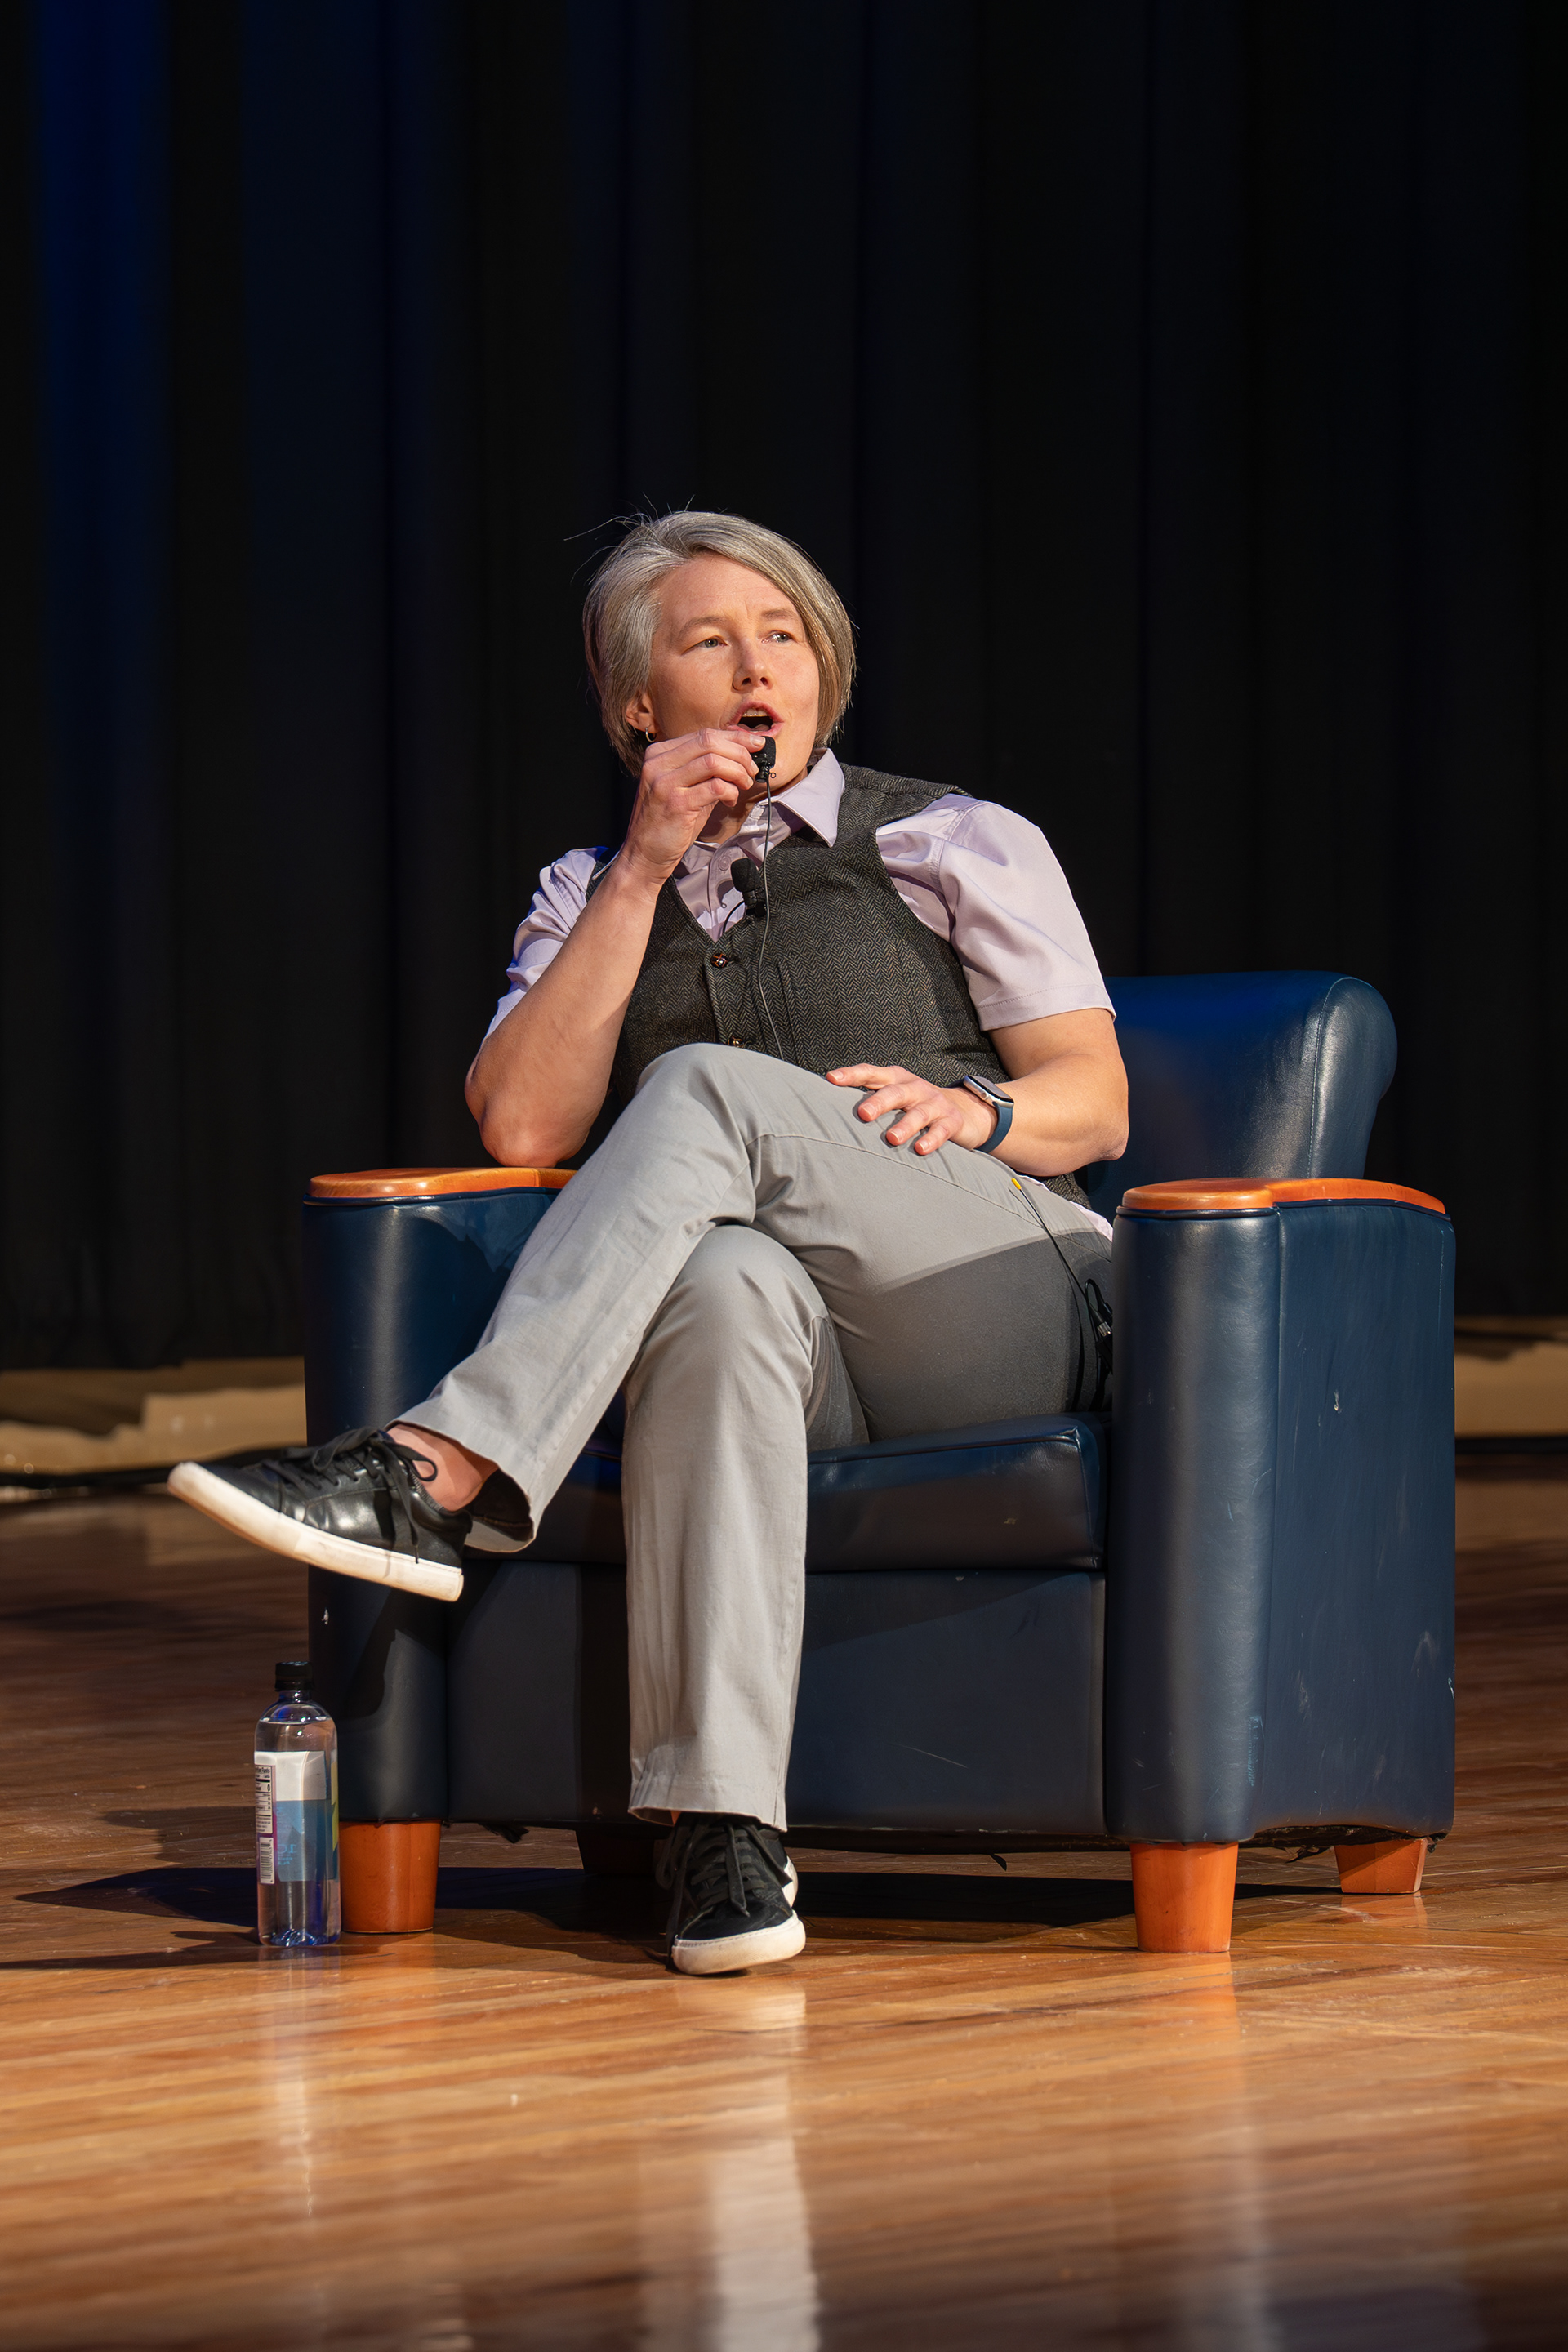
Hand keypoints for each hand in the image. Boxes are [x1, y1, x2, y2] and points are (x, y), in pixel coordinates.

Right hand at [620, 728, 768, 887]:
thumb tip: (739, 754)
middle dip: (740, 752)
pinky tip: (730, 799)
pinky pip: (715, 786)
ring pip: (714, 761)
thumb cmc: (667, 822)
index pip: (703, 734)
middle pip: (709, 742)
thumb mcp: (682, 786)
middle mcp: (659, 763)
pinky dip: (730, 791)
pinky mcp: (677, 803)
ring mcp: (665, 782)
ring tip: (744, 784)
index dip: (734, 737)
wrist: (644, 853)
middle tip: (752, 769)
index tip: (755, 744)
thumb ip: (704, 769)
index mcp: (659, 754)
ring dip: (738, 772)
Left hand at [826, 1063, 999, 1154]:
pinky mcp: (951, 1121)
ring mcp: (934, 1104)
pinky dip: (931, 1139)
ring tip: (891, 1139)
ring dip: (904, 1125)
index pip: (871, 1073)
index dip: (852, 1074)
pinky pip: (941, 1130)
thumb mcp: (895, 1096)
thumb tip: (826, 1108)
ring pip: (918, 1113)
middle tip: (863, 1114)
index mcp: (896, 1079)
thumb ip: (868, 1099)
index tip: (831, 1079)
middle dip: (878, 1102)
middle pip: (895, 1091)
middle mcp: (914, 1088)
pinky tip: (920, 1149)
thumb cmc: (917, 1104)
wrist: (967, 1109)